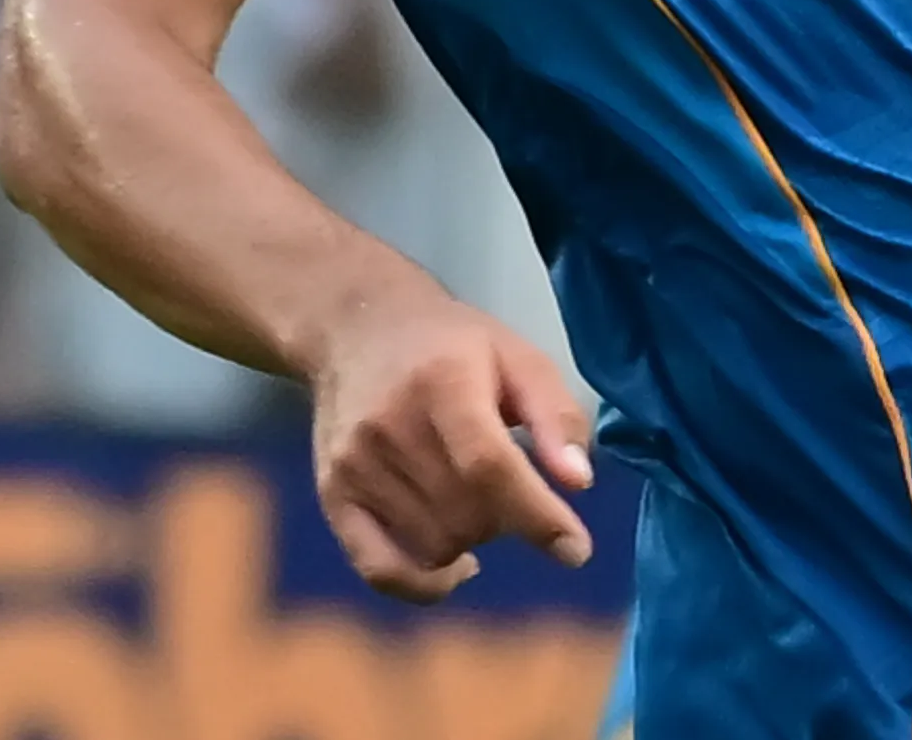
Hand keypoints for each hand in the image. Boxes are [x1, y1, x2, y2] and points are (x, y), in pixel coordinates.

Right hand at [309, 282, 594, 603]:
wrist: (355, 327)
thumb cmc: (451, 342)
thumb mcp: (517, 356)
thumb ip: (555, 415)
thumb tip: (578, 483)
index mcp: (441, 381)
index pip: (488, 467)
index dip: (536, 517)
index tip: (575, 549)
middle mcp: (389, 426)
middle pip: (464, 514)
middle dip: (507, 521)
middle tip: (514, 494)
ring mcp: (354, 464)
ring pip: (433, 545)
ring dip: (472, 542)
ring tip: (479, 504)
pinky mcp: (333, 493)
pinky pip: (378, 568)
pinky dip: (423, 584)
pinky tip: (453, 568)